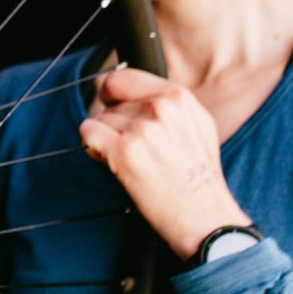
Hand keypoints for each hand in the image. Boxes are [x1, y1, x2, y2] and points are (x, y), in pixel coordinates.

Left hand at [76, 67, 247, 255]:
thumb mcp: (197, 124)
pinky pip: (88, 133)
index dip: (114, 93)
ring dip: (107, 138)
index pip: (123, 77)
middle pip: (111, 101)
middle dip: (115, 122)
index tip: (114, 106)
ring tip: (134, 159)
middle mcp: (161, 108)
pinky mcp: (124, 153)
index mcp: (179, 97)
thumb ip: (166, 101)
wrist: (203, 216)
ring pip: (99, 118)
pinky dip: (93, 147)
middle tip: (137, 147)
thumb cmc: (198, 175)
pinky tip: (113, 161)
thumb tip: (123, 86)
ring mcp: (142, 130)